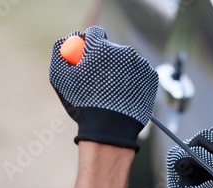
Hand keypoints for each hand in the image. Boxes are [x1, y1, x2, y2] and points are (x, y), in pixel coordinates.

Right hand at [49, 26, 157, 151]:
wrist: (111, 129)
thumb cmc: (83, 104)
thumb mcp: (60, 77)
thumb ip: (60, 50)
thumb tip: (71, 38)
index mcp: (101, 47)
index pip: (95, 33)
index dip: (89, 44)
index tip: (87, 56)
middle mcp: (124, 51)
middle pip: (112, 48)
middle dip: (105, 59)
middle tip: (99, 80)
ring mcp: (141, 64)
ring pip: (127, 61)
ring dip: (120, 71)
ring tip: (113, 92)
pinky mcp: (152, 77)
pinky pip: (140, 73)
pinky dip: (133, 81)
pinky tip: (125, 95)